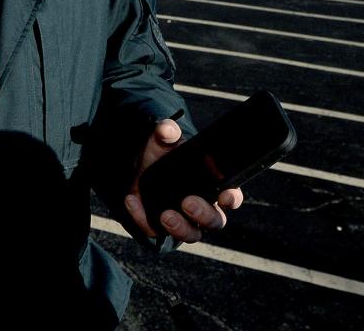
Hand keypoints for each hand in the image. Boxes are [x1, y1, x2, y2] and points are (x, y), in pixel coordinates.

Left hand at [124, 118, 242, 242]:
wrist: (139, 166)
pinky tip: (131, 200)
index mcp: (212, 185)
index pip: (231, 196)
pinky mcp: (160, 227)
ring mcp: (183, 220)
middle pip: (215, 221)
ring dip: (180, 228)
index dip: (231, 198)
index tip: (224, 196)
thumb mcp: (162, 141)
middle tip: (187, 202)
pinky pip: (155, 230)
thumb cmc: (162, 154)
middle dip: (203, 214)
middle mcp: (203, 207)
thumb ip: (166, 133)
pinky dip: (142, 217)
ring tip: (164, 215)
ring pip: (191, 234)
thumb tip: (167, 129)